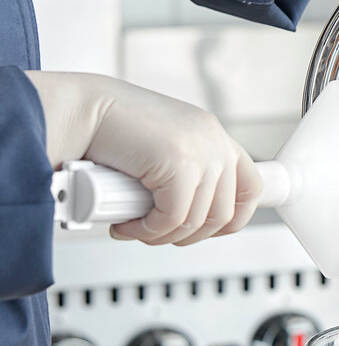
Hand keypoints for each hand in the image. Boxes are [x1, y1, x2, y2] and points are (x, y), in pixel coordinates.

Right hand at [26, 72, 261, 245]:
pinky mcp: (180, 163)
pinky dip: (149, 231)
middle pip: (224, 214)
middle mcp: (215, 141)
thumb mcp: (163, 154)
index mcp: (215, 137)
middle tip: (158, 234)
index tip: (206, 231)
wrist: (79, 109)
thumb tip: (196, 222)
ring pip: (197, 222)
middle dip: (189, 236)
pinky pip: (173, 219)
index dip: (234, 219)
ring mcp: (202, 151)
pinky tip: (128, 226)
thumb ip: (186, 177)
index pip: (252, 187)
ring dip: (163, 236)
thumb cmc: (111, 132)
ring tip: (136, 229)